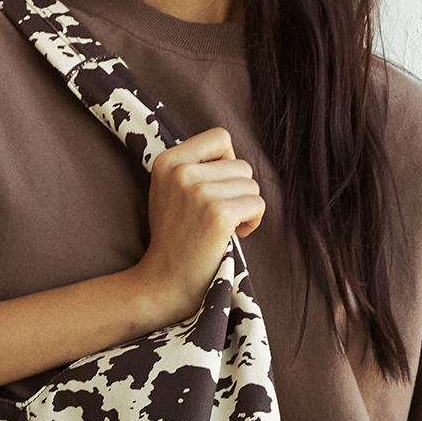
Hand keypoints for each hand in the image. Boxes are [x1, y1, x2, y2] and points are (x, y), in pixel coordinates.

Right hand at [130, 125, 264, 323]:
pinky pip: (257, 205)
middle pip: (241, 165)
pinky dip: (253, 222)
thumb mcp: (170, 192)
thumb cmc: (174, 239)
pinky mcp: (218, 214)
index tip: (216, 187)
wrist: (164, 282)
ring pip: (251, 185)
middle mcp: (181, 172)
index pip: (219, 138)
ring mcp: (199, 193)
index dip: (227, 162)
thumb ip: (193, 167)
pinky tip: (234, 235)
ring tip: (224, 227)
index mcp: (167, 161)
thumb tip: (231, 153)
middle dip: (238, 192)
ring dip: (245, 208)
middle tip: (218, 216)